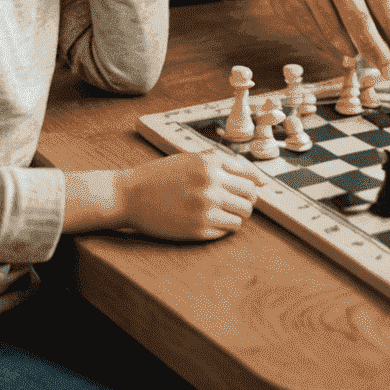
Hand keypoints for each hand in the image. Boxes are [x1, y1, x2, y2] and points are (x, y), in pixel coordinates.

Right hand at [117, 151, 259, 241]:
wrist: (130, 196)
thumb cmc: (163, 175)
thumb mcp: (193, 158)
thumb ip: (225, 163)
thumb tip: (259, 180)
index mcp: (211, 164)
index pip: (251, 178)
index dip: (253, 185)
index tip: (252, 189)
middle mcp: (211, 186)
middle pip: (249, 198)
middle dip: (247, 201)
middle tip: (236, 202)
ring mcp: (205, 210)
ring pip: (241, 217)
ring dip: (237, 215)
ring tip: (222, 211)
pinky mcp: (198, 231)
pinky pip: (226, 230)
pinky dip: (223, 226)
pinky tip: (209, 220)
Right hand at [245, 0, 389, 74]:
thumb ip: (377, 2)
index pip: (387, 6)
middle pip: (360, 21)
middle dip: (377, 53)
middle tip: (388, 72)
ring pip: (334, 32)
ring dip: (351, 53)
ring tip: (359, 61)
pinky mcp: (288, 1)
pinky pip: (313, 34)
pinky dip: (329, 49)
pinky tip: (339, 55)